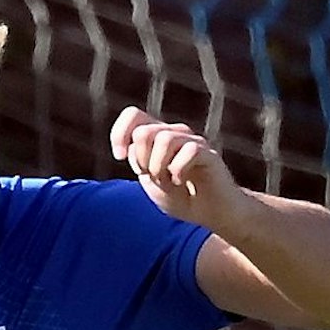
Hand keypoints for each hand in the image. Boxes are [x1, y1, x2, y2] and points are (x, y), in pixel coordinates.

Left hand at [109, 106, 243, 226]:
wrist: (210, 214)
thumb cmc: (180, 197)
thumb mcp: (150, 180)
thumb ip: (138, 159)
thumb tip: (132, 145)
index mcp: (156, 136)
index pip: (133, 115)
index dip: (119, 133)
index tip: (120, 157)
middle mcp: (174, 133)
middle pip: (144, 132)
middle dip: (141, 160)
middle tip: (154, 177)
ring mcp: (192, 141)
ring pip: (164, 139)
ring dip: (159, 168)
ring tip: (169, 182)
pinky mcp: (207, 152)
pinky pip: (188, 151)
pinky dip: (178, 172)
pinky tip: (182, 182)